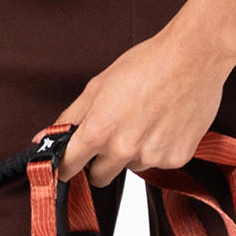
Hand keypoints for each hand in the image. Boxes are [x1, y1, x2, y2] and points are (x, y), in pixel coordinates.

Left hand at [53, 0, 235, 187]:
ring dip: (132, 153)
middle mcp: (124, 150)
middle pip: (100, 177)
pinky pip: (158, 163)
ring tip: (145, 120)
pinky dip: (158, 149)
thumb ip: (69, 117)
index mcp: (99, 132)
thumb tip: (42, 139)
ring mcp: (152, 156)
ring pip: (131, 167)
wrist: (193, 58)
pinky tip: (164, 123)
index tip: (68, 164)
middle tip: (112, 136)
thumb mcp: (98, 86)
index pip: (69, 168)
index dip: (66, 166)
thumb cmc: (146, 64)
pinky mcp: (177, 159)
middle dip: (100, 162)